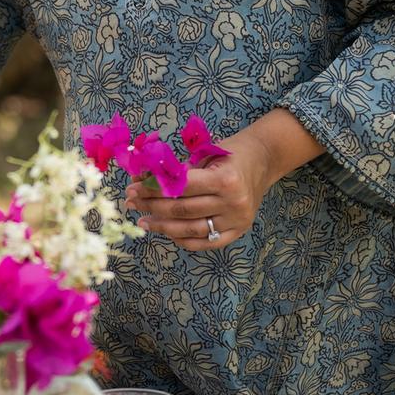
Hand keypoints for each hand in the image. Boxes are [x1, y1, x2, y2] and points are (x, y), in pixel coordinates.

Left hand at [124, 131, 280, 251]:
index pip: (180, 188)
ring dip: (162, 226)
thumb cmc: (229, 152)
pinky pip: (205, 242)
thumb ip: (178, 170)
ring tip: (143, 221)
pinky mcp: (238, 231)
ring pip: (190, 229)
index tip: (133, 188)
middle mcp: (232, 202)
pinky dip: (183, 239)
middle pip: (182, 210)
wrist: (263, 160)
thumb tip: (142, 180)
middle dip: (151, 206)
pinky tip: (167, 232)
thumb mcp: (204, 154)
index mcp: (224, 179)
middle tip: (131, 203)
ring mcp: (236, 220)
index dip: (152, 189)